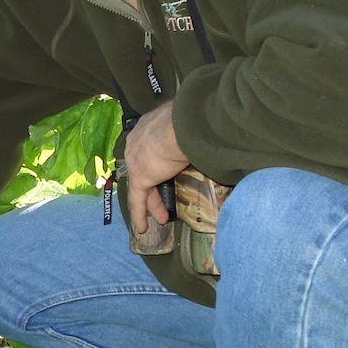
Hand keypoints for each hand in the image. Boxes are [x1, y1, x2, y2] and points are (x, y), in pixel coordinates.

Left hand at [122, 100, 189, 235]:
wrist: (186, 125)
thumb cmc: (193, 120)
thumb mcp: (190, 125)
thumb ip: (192, 135)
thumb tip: (211, 137)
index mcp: (148, 126)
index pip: (150, 148)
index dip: (157, 162)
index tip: (165, 169)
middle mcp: (137, 141)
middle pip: (145, 168)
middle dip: (154, 185)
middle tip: (162, 198)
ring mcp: (135, 159)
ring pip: (142, 186)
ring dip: (152, 203)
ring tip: (161, 218)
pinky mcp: (140, 176)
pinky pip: (137, 199)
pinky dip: (140, 214)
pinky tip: (142, 227)